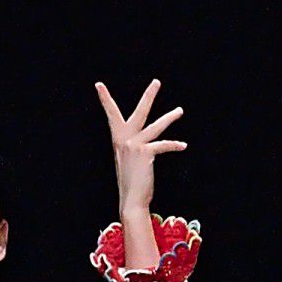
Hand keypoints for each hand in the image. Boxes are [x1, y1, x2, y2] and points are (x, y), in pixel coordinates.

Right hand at [95, 75, 183, 248]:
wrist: (131, 199)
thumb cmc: (132, 181)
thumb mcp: (127, 159)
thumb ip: (132, 146)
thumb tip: (144, 141)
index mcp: (118, 139)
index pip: (111, 115)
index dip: (105, 99)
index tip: (99, 85)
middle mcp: (124, 139)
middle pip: (138, 112)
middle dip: (148, 96)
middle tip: (157, 82)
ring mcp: (134, 145)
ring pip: (156, 126)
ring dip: (169, 117)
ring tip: (180, 111)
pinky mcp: (146, 153)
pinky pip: (163, 144)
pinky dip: (174, 145)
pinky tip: (183, 146)